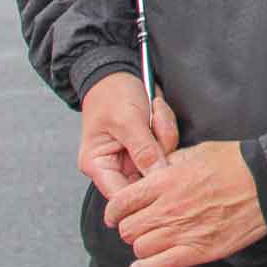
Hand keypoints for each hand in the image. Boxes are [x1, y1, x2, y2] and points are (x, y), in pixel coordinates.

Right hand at [78, 73, 178, 199]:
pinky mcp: (149, 143)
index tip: (160, 177)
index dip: (141, 194)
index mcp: (99, 165)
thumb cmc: (112, 93)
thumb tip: (157, 178)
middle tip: (153, 123)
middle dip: (157, 150)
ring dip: (163, 132)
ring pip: (161, 160)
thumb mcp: (127, 120)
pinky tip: (156, 108)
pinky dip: (166, 125)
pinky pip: (167, 144)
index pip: (120, 198)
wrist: (119, 69)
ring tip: (153, 109)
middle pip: (146, 179)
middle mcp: (116, 165)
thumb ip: (143, 150)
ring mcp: (135, 155)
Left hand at [104, 140, 266, 266]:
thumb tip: (153, 172)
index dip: (114, 209)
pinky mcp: (197, 251)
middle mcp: (169, 208)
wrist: (265, 180)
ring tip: (150, 238)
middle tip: (138, 223)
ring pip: (140, 248)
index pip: (122, 201)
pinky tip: (142, 266)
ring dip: (142, 244)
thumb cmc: (234, 162)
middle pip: (128, 228)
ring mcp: (182, 231)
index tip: (116, 213)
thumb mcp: (196, 151)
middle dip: (129, 226)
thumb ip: (170, 163)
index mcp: (167, 180)